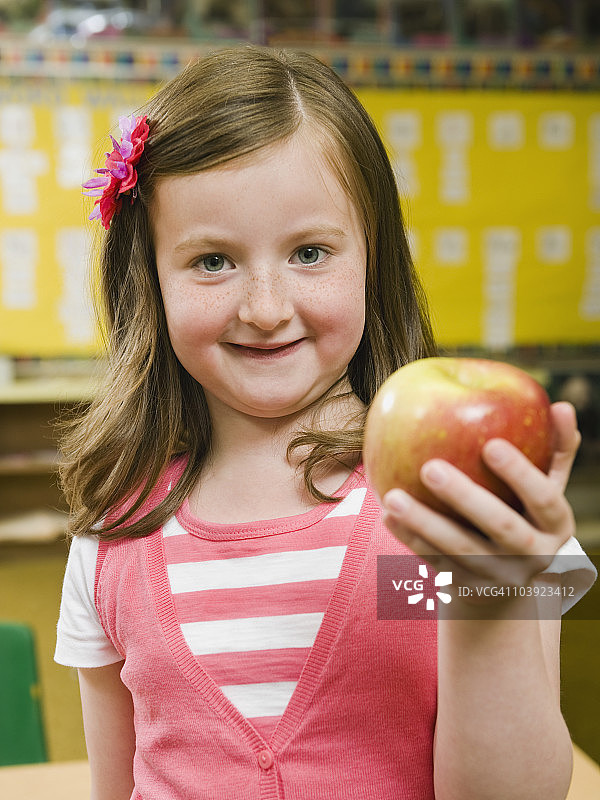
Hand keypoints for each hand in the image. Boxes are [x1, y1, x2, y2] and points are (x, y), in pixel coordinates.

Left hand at [381, 402, 579, 601]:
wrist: (508, 583)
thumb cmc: (525, 514)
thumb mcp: (546, 489)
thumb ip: (556, 449)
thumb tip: (563, 405)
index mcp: (556, 526)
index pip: (545, 499)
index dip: (521, 474)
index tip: (491, 444)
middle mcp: (533, 556)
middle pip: (500, 526)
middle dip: (465, 497)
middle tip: (430, 467)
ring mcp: (498, 576)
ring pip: (459, 549)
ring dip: (424, 523)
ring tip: (393, 495)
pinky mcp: (466, 587)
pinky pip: (434, 562)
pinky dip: (410, 539)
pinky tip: (387, 513)